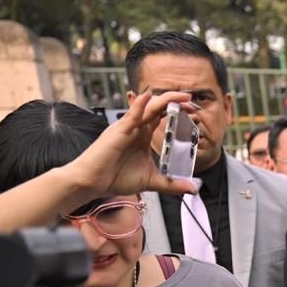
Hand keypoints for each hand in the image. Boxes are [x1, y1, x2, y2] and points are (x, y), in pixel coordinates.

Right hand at [70, 90, 200, 200]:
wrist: (93, 183)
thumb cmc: (115, 177)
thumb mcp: (151, 180)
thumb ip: (172, 184)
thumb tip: (193, 189)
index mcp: (143, 136)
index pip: (162, 117)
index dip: (177, 112)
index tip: (194, 113)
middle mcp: (136, 128)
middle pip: (157, 108)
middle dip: (175, 103)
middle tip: (192, 103)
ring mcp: (127, 128)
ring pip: (148, 108)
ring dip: (165, 100)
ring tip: (181, 97)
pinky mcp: (118, 131)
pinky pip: (130, 115)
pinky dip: (139, 105)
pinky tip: (148, 97)